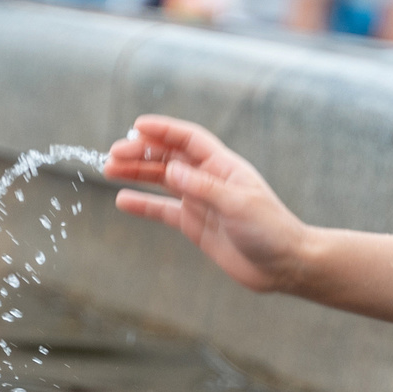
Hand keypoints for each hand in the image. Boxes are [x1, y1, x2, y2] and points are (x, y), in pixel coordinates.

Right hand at [105, 115, 311, 293]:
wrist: (284, 265)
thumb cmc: (270, 229)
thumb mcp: (237, 205)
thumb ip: (203, 187)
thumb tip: (171, 169)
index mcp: (223, 166)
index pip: (188, 140)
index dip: (163, 130)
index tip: (136, 126)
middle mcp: (209, 179)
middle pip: (169, 158)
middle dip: (141, 153)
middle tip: (113, 154)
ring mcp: (201, 202)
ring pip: (162, 181)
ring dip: (137, 174)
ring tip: (108, 169)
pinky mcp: (196, 225)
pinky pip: (164, 211)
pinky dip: (144, 205)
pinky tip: (123, 200)